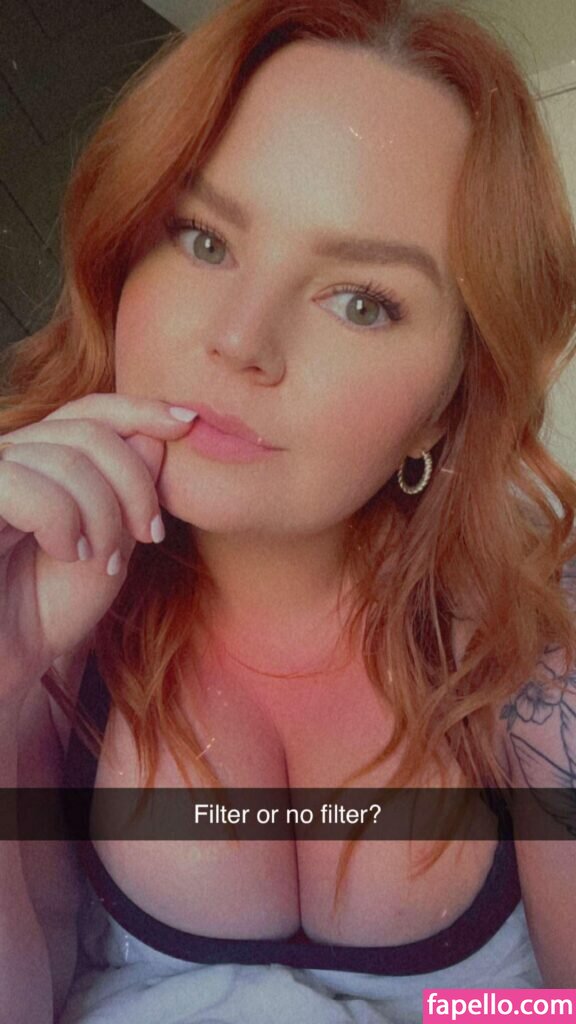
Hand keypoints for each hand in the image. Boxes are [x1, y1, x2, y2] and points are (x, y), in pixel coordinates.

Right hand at [0, 393, 194, 706]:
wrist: (8, 665)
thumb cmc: (50, 610)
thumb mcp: (111, 547)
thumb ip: (131, 493)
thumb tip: (157, 435)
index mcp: (41, 460)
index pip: (90, 411)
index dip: (139, 409)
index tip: (188, 421)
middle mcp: (8, 459)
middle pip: (88, 432)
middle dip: (134, 484)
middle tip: (150, 534)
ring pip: (65, 458)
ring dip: (102, 513)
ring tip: (102, 559)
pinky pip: (22, 483)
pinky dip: (60, 518)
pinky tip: (66, 551)